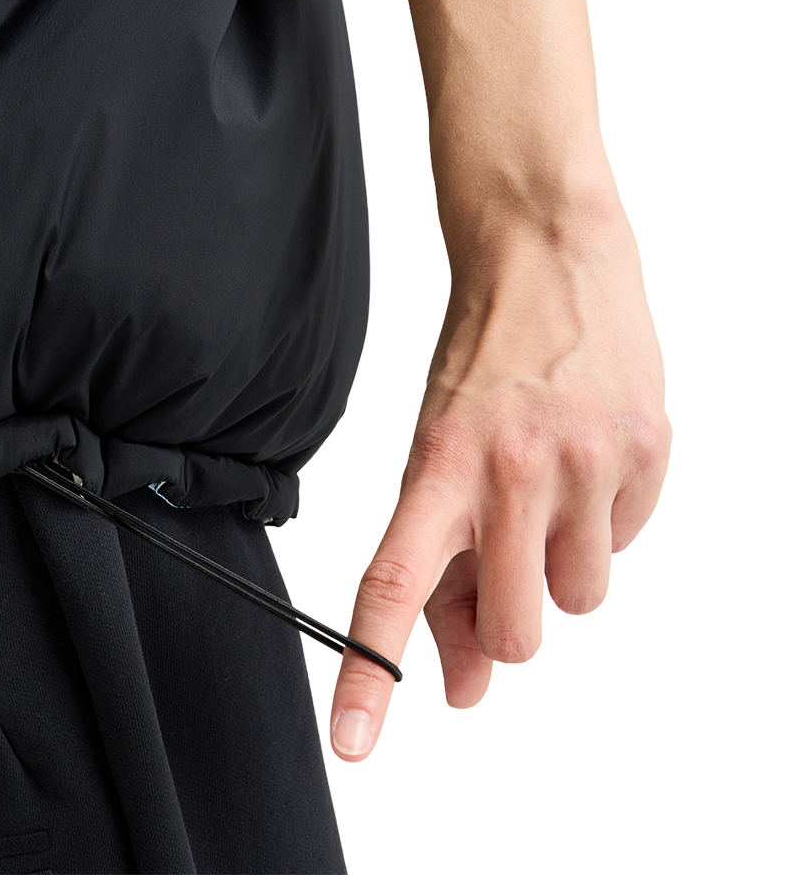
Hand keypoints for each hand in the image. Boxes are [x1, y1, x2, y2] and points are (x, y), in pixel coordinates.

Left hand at [328, 190, 669, 761]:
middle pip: (513, 631)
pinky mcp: (644, 452)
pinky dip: (602, 525)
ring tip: (544, 495)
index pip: (395, 585)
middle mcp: (512, 467)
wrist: (549, 255)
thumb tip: (464, 674)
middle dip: (505, 633)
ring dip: (559, 573)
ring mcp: (584, 461)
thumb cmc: (487, 361)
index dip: (370, 673)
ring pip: (578, 600)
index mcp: (441, 462)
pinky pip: (623, 546)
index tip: (352, 742)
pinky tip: (584, 464)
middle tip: (498, 583)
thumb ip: (453, 559)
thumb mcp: (442, 446)